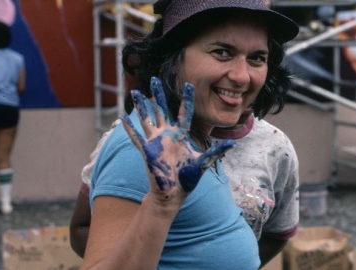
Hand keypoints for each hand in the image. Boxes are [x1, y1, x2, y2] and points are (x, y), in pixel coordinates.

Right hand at [120, 77, 234, 201]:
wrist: (174, 194)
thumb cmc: (188, 178)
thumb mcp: (203, 162)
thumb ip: (215, 151)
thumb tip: (232, 144)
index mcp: (181, 135)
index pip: (185, 113)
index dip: (187, 99)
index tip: (189, 84)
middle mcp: (167, 135)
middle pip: (162, 110)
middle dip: (158, 95)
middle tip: (153, 79)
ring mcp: (156, 142)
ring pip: (147, 119)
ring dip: (141, 106)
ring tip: (136, 92)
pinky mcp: (147, 152)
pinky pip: (137, 138)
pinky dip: (130, 128)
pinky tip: (123, 117)